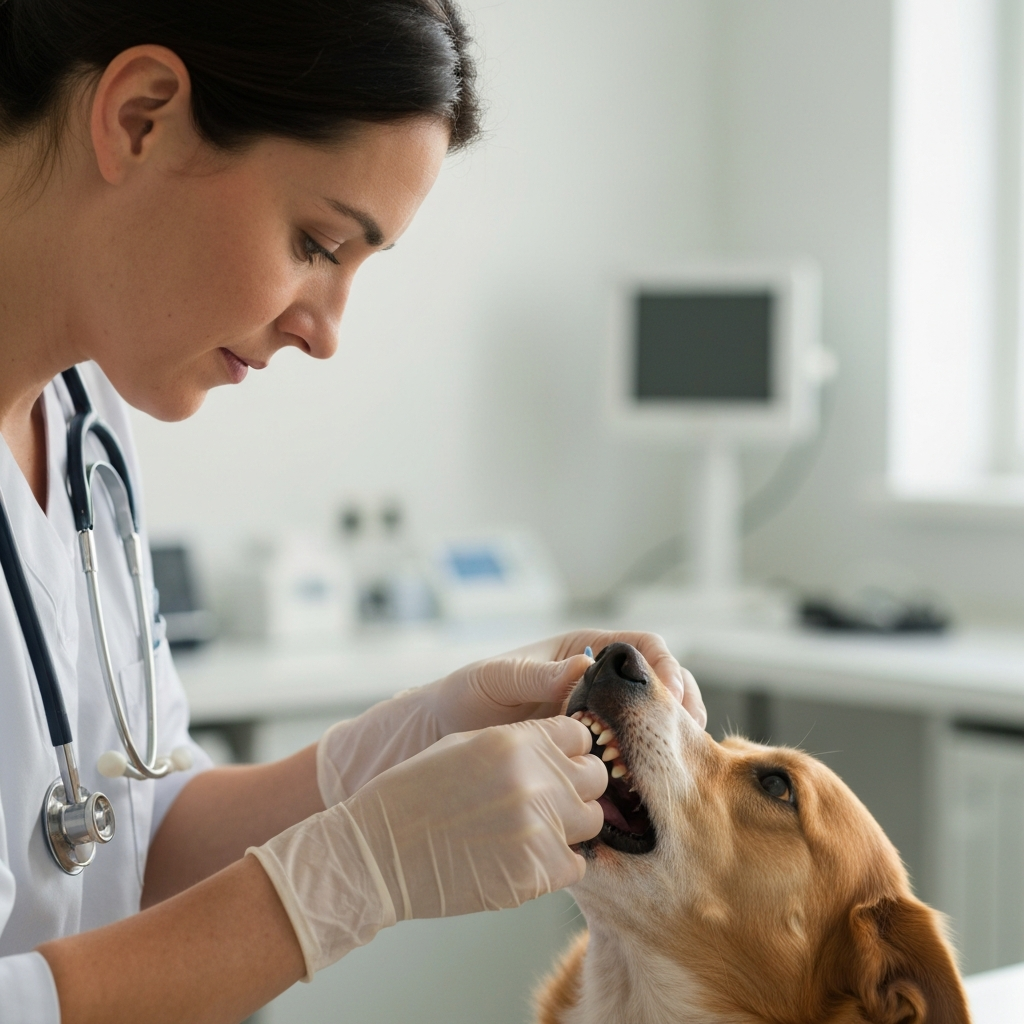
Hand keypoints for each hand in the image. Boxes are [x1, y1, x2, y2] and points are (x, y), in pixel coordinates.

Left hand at [316, 629, 702, 805]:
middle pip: (661, 686)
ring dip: (669, 744)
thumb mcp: (494, 679)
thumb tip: (582, 667)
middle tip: (687, 741)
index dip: (665, 668)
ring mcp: (596, 722)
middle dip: (681, 709)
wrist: (438, 740)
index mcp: (581, 652)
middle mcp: (596, 685)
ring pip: (651, 727)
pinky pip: (626, 761)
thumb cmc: (462, 698)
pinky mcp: (587, 758)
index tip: (671, 699)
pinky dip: (642, 773)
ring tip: (673, 769)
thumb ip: (536, 675)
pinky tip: (646, 792)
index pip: (644, 647)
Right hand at [346, 717, 605, 918]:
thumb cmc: (415, 794)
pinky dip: (558, 865)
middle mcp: (536, 778)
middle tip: (549, 801)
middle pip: (596, 776)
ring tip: (533, 832)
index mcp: (516, 740)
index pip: (580, 735)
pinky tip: (524, 859)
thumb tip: (561, 750)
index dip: (569, 751)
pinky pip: (578, 865)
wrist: (379, 853)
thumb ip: (520, 744)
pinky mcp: (540, 872)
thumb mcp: (465, 746)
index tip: (556, 765)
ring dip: (570, 826)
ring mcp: (541, 826)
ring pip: (593, 821)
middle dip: (577, 787)